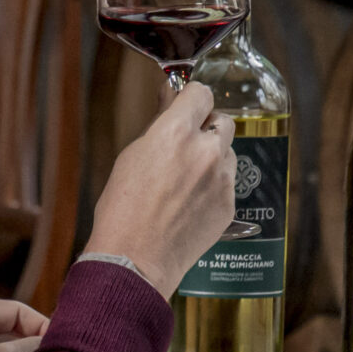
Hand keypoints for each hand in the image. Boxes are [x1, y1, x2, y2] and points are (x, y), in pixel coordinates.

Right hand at [85, 80, 237, 294]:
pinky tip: (189, 202)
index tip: (186, 104)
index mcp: (174, 133)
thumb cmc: (122, 208)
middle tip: (186, 143)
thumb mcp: (131, 156)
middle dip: (207, 127)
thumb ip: (158, 126)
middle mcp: (204, 151)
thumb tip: (170, 100)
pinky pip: (226, 181)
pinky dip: (212, 185)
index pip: (200, 94)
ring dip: (211, 157)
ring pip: (227, 152)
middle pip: (222, 120)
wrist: (136, 257)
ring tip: (185, 179)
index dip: (192, 98)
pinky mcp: (229, 203)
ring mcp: (221, 178)